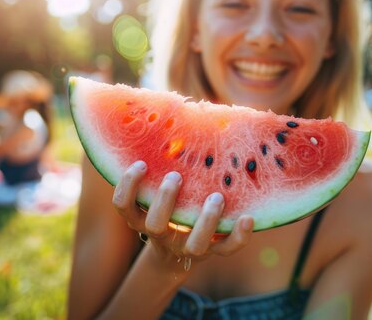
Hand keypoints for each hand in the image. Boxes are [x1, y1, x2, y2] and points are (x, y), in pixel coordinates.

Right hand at [112, 161, 253, 272]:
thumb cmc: (167, 206)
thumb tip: (169, 116)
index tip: (141, 163)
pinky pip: (227, 249)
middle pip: (155, 225)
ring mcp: (187, 247)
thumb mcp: (157, 191)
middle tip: (176, 177)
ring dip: (205, 220)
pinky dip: (239, 236)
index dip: (127, 187)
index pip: (123, 207)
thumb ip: (158, 167)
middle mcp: (162, 235)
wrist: (177, 254)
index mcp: (142, 218)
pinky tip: (248, 217)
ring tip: (217, 196)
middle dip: (164, 200)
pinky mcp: (213, 252)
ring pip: (195, 243)